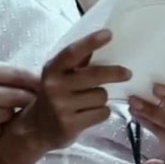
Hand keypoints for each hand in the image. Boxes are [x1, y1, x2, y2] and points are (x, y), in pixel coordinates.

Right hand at [18, 30, 130, 151]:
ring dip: (102, 98)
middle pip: (95, 75)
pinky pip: (102, 113)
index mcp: (52, 69)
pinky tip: (90, 114)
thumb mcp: (60, 76)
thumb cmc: (55, 96)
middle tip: (128, 73)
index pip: (72, 52)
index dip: (90, 42)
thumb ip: (79, 61)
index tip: (109, 34)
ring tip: (90, 102)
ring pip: (102, 96)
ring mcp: (62, 107)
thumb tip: (105, 39)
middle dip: (115, 73)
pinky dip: (102, 113)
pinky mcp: (70, 125)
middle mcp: (55, 87)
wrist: (36, 129)